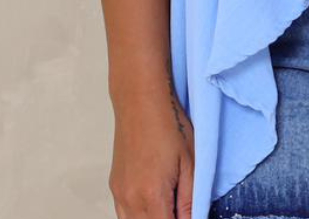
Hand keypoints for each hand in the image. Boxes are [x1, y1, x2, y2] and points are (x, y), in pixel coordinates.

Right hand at [109, 85, 194, 218]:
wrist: (141, 101)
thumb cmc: (169, 125)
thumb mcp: (190, 162)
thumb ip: (191, 199)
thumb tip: (194, 218)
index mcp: (152, 196)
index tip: (190, 214)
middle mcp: (130, 200)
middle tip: (182, 208)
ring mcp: (119, 194)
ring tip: (170, 205)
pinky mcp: (114, 187)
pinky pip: (124, 214)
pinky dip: (139, 215)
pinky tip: (155, 202)